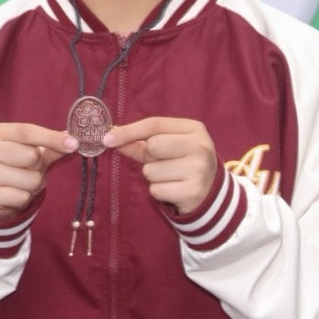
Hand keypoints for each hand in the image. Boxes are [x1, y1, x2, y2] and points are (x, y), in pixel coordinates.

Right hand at [0, 123, 76, 218]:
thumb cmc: (10, 165)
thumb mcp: (25, 150)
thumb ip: (49, 146)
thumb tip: (72, 140)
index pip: (27, 131)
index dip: (51, 137)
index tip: (74, 144)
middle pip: (32, 156)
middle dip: (38, 166)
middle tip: (27, 169)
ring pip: (31, 180)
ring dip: (33, 185)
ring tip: (20, 182)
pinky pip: (23, 197)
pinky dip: (24, 198)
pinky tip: (13, 194)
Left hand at [102, 117, 218, 212]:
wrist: (211, 193)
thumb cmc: (184, 164)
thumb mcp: (169, 147)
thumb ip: (141, 141)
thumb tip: (111, 136)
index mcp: (195, 129)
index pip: (155, 124)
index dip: (129, 131)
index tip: (108, 139)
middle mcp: (200, 147)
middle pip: (152, 146)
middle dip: (149, 158)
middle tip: (163, 164)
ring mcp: (198, 170)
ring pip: (151, 171)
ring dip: (154, 177)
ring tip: (171, 178)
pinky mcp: (192, 192)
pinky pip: (156, 190)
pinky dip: (159, 192)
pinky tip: (174, 190)